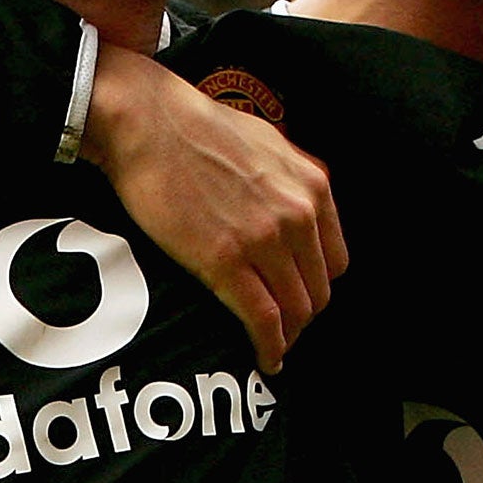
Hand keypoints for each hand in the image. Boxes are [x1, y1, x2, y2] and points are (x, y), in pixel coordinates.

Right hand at [82, 47, 346, 372]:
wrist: (148, 123)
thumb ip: (290, 177)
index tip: (298, 297)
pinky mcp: (226, 262)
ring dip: (288, 336)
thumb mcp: (266, 142)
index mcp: (312, 186)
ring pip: (296, 309)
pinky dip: (270, 347)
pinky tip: (267, 360)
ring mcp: (264, 240)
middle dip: (303, 315)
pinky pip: (264, 320)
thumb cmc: (195, 127)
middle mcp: (298, 214)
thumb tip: (294, 201)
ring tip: (274, 347)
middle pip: (319, 290)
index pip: (334, 259)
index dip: (316, 285)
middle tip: (283, 328)